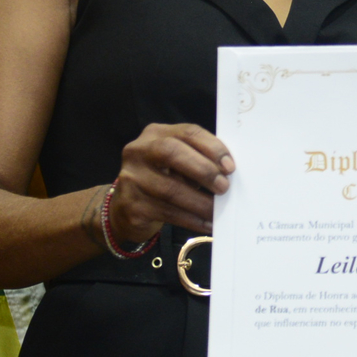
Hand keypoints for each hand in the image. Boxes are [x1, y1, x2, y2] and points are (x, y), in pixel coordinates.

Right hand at [108, 122, 234, 238]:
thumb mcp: (177, 164)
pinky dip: (191, 220)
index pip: (187, 132)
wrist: (126, 208)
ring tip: (218, 211)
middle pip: (172, 152)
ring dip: (200, 202)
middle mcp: (138, 151)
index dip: (212, 147)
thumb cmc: (162, 179)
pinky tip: (206, 224)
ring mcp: (131, 178)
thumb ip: (198, 160)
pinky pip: (167, 213)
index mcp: (156, 134)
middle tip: (224, 187)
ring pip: (170, 189)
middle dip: (203, 170)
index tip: (230, 167)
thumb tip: (229, 174)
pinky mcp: (131, 205)